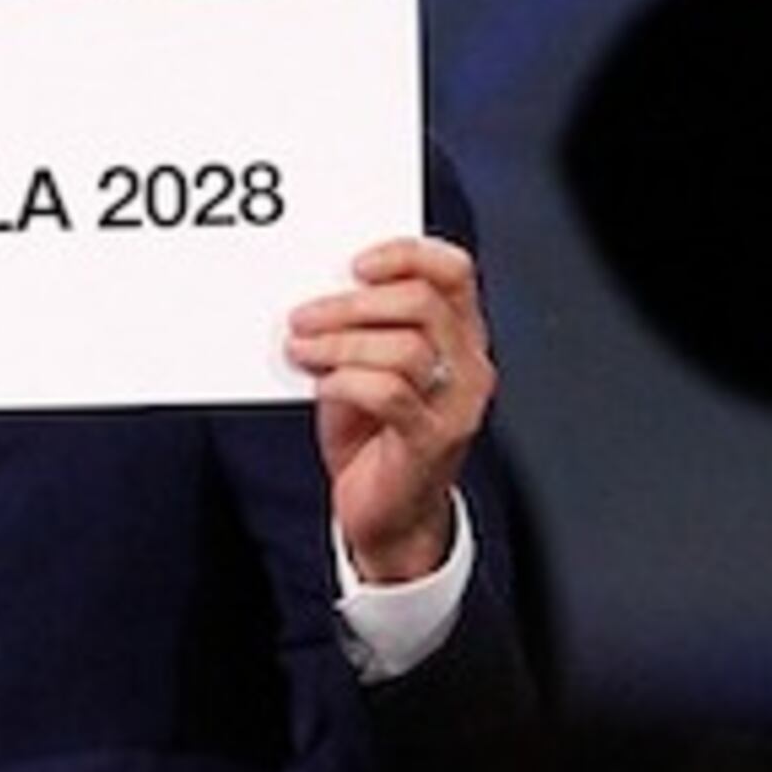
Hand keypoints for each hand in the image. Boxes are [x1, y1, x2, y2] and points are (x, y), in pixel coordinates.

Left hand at [286, 234, 491, 584]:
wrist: (387, 516)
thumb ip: (358, 330)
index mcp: (458, 335)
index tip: (355, 263)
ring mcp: (457, 403)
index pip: (454, 271)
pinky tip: (322, 387)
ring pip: (405, 347)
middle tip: (303, 316)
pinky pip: (389, 393)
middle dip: (352, 304)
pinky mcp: (433, 440)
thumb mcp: (363, 369)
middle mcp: (469, 364)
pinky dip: (345, 381)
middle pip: (423, 303)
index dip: (406, 255)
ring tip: (301, 350)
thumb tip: (315, 291)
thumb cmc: (372, 436)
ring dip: (340, 343)